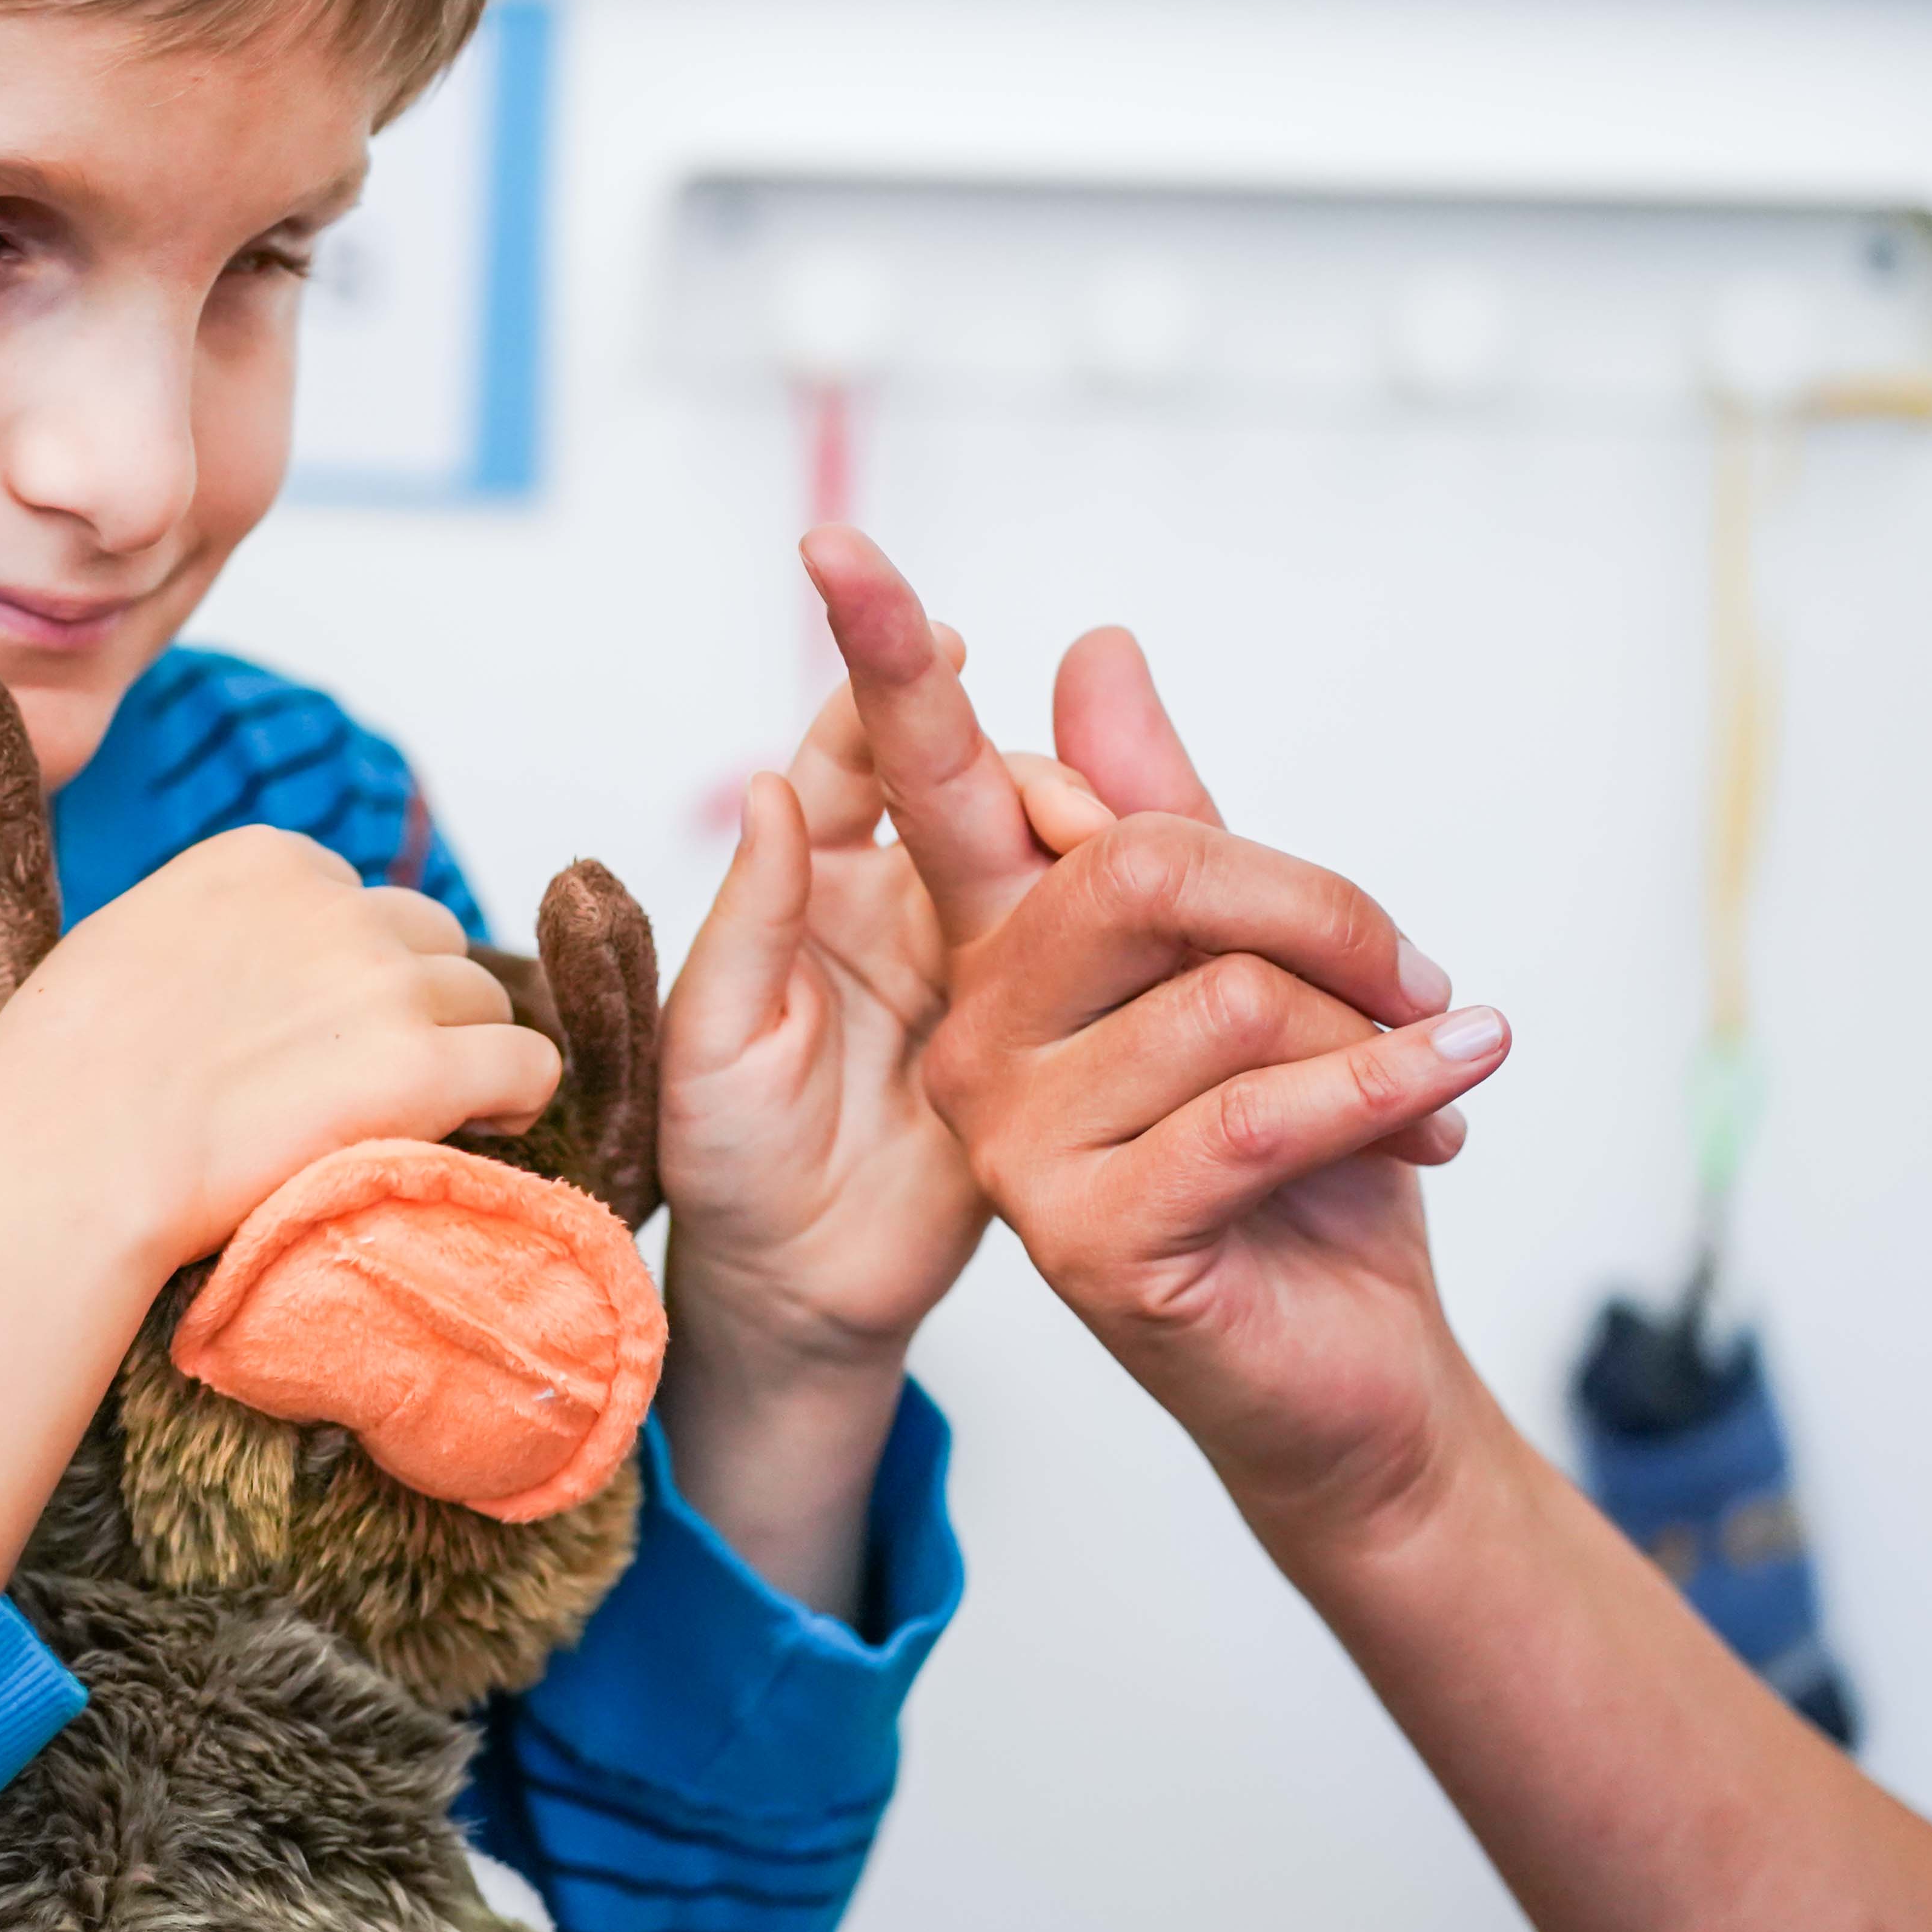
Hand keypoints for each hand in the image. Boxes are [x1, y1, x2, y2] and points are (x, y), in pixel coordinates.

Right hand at [0, 822, 562, 1273]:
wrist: (66, 1163)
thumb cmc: (63, 1077)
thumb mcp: (125, 941)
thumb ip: (212, 929)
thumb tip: (249, 962)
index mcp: (264, 859)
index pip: (357, 899)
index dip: (347, 973)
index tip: (316, 1034)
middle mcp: (337, 905)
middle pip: (431, 942)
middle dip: (413, 1004)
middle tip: (371, 1080)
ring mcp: (386, 984)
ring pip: (484, 1001)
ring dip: (464, 1053)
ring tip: (422, 1117)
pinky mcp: (424, 1067)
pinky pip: (529, 1064)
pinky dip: (518, 1095)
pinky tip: (487, 1129)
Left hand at [657, 644, 1131, 1370]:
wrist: (803, 1290)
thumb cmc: (731, 1167)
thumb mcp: (715, 1050)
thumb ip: (749, 918)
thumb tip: (766, 787)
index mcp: (823, 883)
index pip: (864, 752)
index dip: (901, 683)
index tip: (948, 641)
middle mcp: (912, 898)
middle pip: (989, 789)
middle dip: (1047, 779)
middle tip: (1083, 817)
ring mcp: (993, 961)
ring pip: (1072, 861)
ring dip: (1128, 843)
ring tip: (1171, 855)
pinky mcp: (1061, 1037)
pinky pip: (1128, 961)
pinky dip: (1173, 938)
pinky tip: (1216, 934)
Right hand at [807, 527, 1515, 1551]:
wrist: (1348, 1365)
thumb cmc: (1303, 1162)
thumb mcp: (1259, 962)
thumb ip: (1165, 812)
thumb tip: (1091, 644)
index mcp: (1006, 948)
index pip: (933, 776)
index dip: (882, 655)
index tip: (833, 542)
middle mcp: (978, 1031)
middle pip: (1146, 866)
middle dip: (1323, 907)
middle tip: (1421, 977)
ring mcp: (1012, 1139)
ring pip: (1225, 995)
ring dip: (1375, 1038)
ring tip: (1421, 1083)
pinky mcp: (1081, 1237)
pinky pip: (1256, 1114)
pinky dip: (1388, 1094)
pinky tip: (1450, 1099)